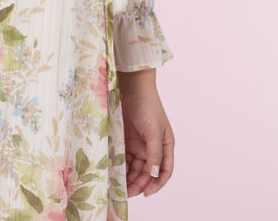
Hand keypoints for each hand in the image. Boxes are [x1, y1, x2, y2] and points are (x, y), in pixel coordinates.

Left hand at [119, 72, 174, 197]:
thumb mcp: (154, 131)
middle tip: (126, 193)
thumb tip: (154, 174)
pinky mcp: (124, 139)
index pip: (164, 171)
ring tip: (118, 187)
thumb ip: (154, 153)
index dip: (157, 184)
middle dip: (138, 183)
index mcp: (164, 146)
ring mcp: (137, 143)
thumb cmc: (147, 106)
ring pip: (134, 166)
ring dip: (128, 177)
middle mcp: (151, 147)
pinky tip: (113, 173)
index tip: (146, 193)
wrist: (131, 86)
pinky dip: (119, 165)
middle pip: (146, 172)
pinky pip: (122, 156)